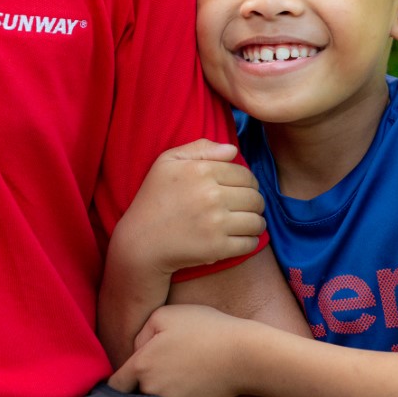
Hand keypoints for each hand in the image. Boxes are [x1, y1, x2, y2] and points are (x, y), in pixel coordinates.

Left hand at [108, 303, 254, 396]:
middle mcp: (152, 391)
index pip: (116, 385)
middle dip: (141, 384)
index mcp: (141, 366)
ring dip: (159, 392)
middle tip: (161, 367)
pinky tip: (190, 382)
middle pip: (135, 394)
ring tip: (178, 372)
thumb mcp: (165, 315)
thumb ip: (140, 333)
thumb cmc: (204, 329)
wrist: (243, 355)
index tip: (129, 373)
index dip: (121, 378)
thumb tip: (136, 351)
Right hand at [115, 139, 264, 276]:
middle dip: (254, 201)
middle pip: (254, 197)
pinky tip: (242, 237)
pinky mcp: (218, 248)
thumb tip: (233, 150)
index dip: (247, 181)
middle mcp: (211, 195)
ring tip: (247, 221)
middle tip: (245, 206)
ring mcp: (215, 223)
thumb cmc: (153, 198)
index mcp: (201, 171)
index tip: (241, 189)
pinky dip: (251, 240)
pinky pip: (250, 243)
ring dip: (256, 221)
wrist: (141, 241)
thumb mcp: (167, 162)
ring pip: (257, 220)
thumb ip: (200, 148)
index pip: (245, 174)